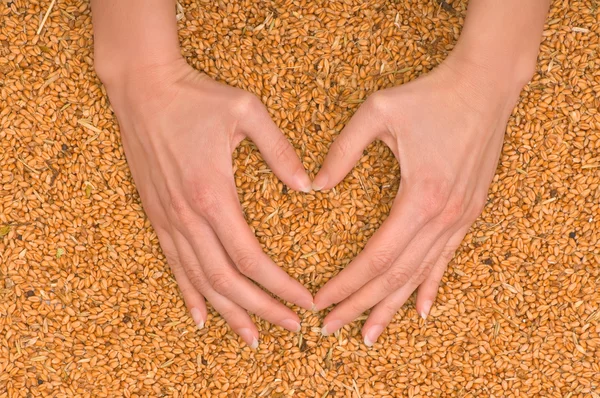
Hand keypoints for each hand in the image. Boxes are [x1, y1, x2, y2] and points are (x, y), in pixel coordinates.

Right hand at [103, 59, 313, 347]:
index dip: (280, 286)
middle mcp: (188, 216)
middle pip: (226, 281)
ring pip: (199, 280)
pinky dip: (188, 294)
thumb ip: (280, 150)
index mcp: (213, 195)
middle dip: (261, 309)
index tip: (304, 301)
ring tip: (252, 336)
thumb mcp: (246, 112)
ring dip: (228, 312)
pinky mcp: (157, 214)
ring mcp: (168, 218)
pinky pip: (173, 264)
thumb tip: (310, 186)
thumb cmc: (196, 96)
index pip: (251, 258)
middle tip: (290, 328)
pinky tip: (201, 317)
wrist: (142, 87)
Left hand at [312, 56, 525, 345]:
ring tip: (369, 334)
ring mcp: (460, 218)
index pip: (376, 257)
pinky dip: (430, 287)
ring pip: (420, 275)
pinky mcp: (468, 213)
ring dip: (392, 306)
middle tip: (331, 329)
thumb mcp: (377, 112)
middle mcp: (443, 217)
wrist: (485, 86)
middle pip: (395, 276)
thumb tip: (314, 186)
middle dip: (360, 306)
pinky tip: (422, 311)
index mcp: (419, 197)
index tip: (321, 301)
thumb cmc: (430, 96)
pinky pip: (447, 260)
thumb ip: (343, 150)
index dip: (347, 283)